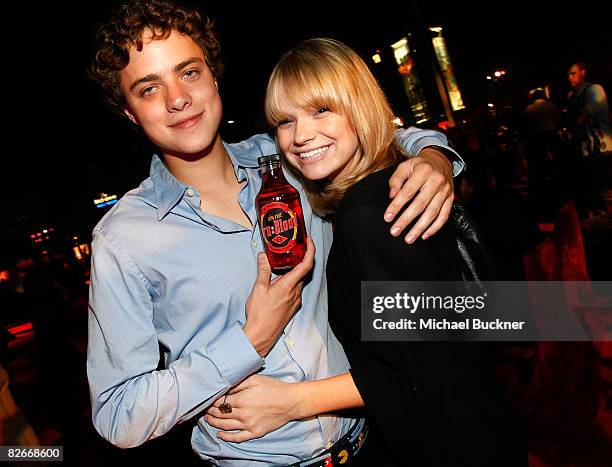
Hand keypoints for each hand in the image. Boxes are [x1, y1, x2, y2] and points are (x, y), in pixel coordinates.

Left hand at [205, 374, 297, 442]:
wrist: (290, 401)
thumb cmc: (273, 387)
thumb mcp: (255, 379)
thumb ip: (238, 383)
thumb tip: (225, 386)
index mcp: (241, 399)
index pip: (220, 402)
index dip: (211, 401)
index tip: (206, 399)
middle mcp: (243, 414)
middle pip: (220, 414)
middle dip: (210, 412)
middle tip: (203, 409)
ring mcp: (248, 425)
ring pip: (225, 426)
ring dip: (214, 423)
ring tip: (207, 420)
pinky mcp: (255, 432)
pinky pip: (237, 437)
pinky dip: (226, 437)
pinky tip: (220, 434)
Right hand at [243, 237, 314, 356]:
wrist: (261, 335)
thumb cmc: (259, 314)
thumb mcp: (259, 289)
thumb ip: (263, 270)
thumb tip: (263, 256)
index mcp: (288, 285)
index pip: (306, 264)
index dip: (310, 251)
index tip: (308, 241)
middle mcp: (296, 293)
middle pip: (303, 272)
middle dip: (299, 260)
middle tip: (292, 250)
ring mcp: (296, 301)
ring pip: (298, 282)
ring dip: (292, 273)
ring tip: (281, 267)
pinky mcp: (293, 308)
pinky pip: (295, 291)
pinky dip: (290, 283)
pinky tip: (279, 284)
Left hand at [385, 148, 453, 242]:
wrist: (441, 160)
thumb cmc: (419, 165)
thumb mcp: (405, 166)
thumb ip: (396, 180)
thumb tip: (392, 196)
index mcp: (423, 171)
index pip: (408, 192)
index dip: (397, 206)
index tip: (388, 217)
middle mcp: (436, 181)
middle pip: (420, 205)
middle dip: (406, 220)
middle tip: (395, 231)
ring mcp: (445, 191)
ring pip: (432, 213)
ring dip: (420, 228)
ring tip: (409, 238)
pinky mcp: (451, 199)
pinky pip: (444, 216)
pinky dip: (435, 228)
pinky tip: (424, 235)